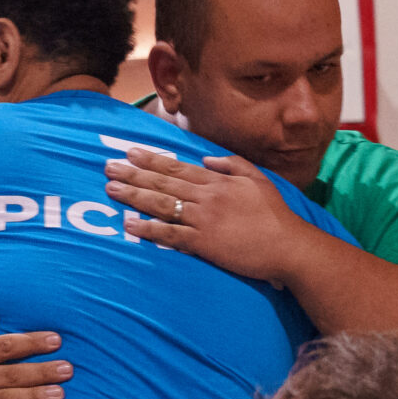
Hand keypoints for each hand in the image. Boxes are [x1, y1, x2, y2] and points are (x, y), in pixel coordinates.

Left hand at [105, 148, 313, 283]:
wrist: (289, 246)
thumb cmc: (276, 216)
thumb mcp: (258, 180)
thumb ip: (233, 164)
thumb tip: (207, 159)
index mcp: (218, 181)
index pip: (179, 168)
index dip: (152, 159)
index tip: (131, 152)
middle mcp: (207, 196)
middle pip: (163, 182)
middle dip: (133, 173)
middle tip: (109, 167)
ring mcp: (203, 219)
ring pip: (161, 204)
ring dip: (134, 196)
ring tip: (111, 189)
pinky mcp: (203, 243)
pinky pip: (169, 234)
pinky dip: (148, 229)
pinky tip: (129, 224)